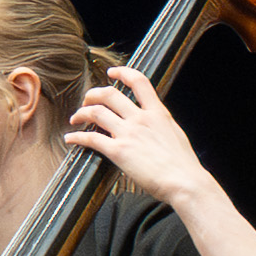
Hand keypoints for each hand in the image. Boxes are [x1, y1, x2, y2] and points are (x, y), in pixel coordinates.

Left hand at [66, 68, 209, 217]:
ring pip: (96, 112)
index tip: (112, 73)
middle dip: (93, 94)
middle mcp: (141, 119)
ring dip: (81, 113)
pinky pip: (91, 139)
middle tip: (88, 100)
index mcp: (158, 113)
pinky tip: (71, 139)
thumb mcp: (176, 135)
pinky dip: (77, 137)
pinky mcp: (118, 151)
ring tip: (76, 118)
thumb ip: (161, 126)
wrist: (185, 183)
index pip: (139, 82)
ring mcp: (129, 134)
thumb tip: (155, 126)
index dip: (123, 73)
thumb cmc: (184, 166)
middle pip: (110, 94)